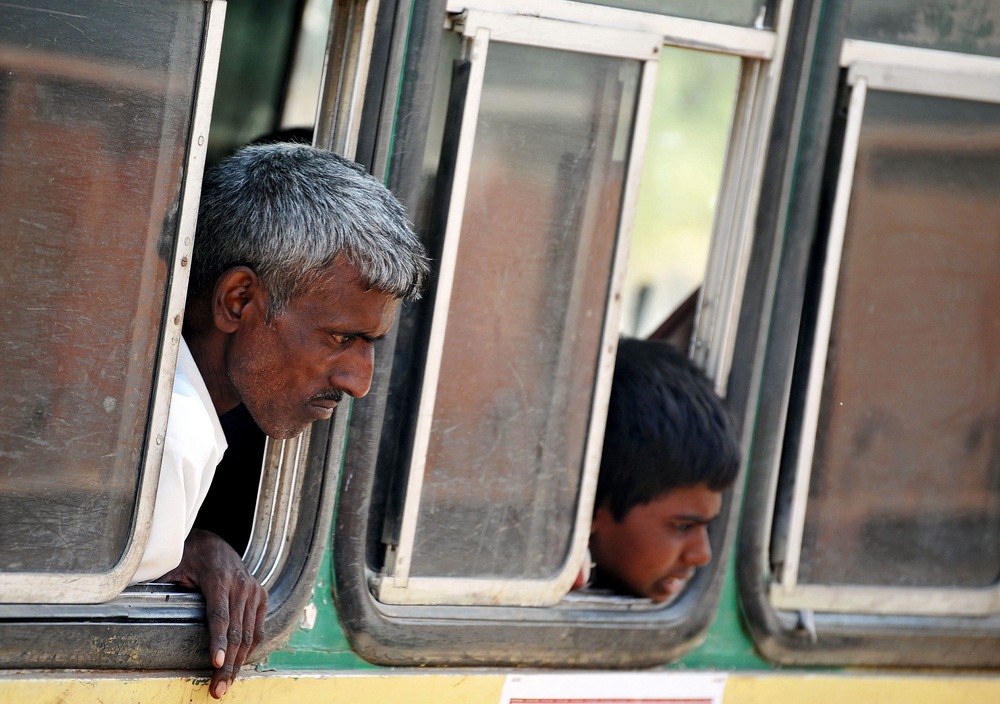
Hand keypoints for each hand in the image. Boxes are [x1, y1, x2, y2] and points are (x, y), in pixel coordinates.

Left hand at [160, 528, 266, 698]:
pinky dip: (250, 648)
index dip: (218, 641)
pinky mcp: (260, 596)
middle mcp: (241, 585)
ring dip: (238, 662)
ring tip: (226, 684)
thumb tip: (128, 597)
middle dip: (227, 664)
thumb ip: (159, 583)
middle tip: (218, 689)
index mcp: (218, 579)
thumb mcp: (173, 565)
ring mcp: (253, 591)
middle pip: (236, 632)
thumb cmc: (191, 555)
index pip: (219, 615)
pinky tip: (239, 664)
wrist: (216, 542)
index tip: (216, 663)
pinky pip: (257, 628)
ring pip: (248, 634)